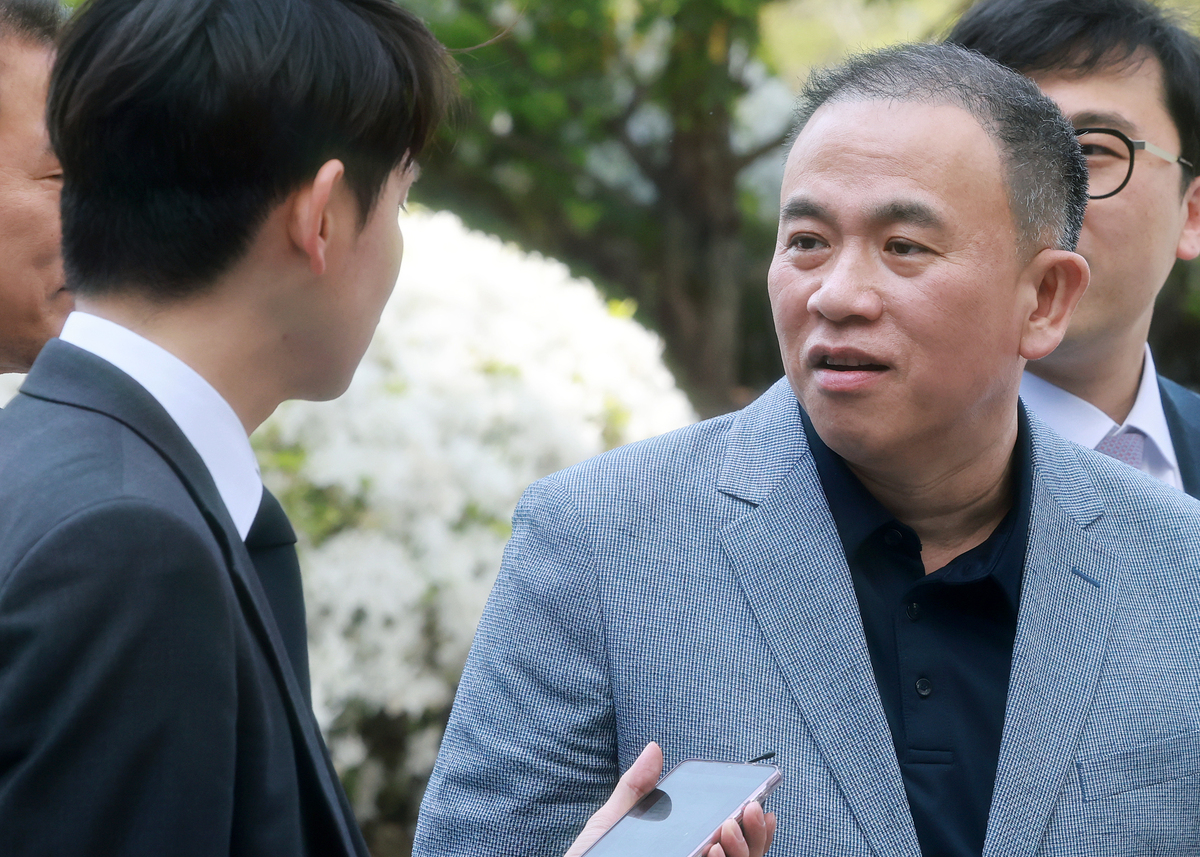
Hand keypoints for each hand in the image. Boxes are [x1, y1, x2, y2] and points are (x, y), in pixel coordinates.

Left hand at [563, 743, 777, 856]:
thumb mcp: (612, 823)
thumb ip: (636, 789)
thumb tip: (655, 749)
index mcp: (688, 849)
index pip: (733, 842)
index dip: (754, 828)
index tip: (758, 804)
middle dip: (753, 836)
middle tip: (746, 811)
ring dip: (741, 853)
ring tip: (724, 830)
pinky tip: (711, 854)